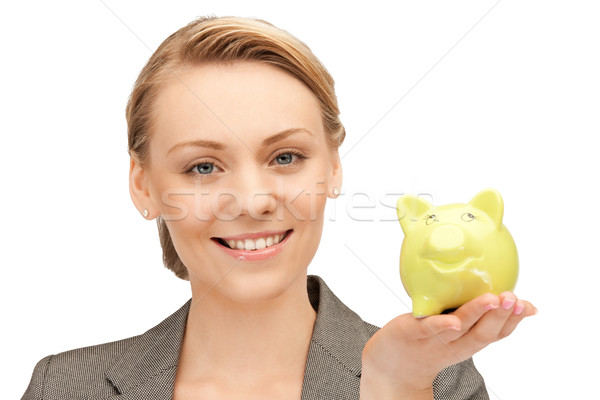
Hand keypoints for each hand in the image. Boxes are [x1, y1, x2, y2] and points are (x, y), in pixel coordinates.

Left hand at [360, 292, 535, 398]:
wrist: (391, 364)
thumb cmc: (427, 340)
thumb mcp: (457, 329)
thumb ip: (475, 314)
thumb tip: (506, 295)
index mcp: (468, 341)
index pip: (497, 333)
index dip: (514, 321)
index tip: (528, 307)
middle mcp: (455, 344)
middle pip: (483, 333)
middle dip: (502, 316)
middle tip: (515, 300)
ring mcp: (434, 339)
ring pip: (460, 329)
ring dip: (478, 314)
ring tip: (493, 299)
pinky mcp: (412, 332)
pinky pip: (428, 328)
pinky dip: (441, 325)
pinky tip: (453, 322)